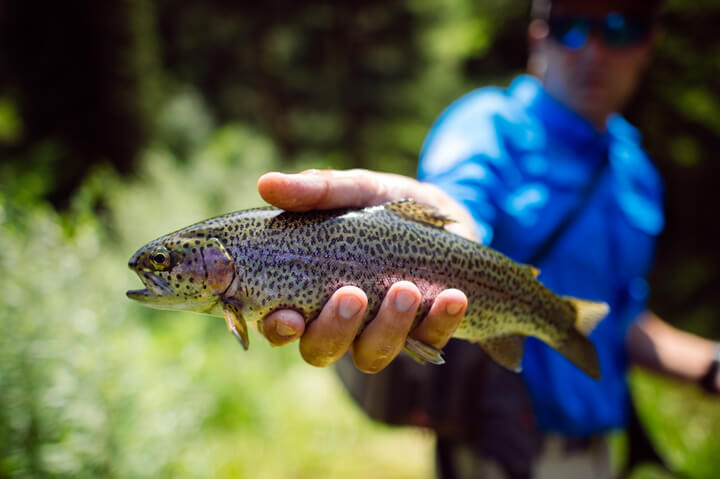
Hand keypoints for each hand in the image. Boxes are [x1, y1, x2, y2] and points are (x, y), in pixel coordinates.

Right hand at [256, 169, 474, 372]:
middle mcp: (340, 321)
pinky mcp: (424, 333)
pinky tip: (452, 297)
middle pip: (321, 350)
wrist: (446, 216)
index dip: (278, 328)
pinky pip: (428, 341)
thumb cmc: (386, 205)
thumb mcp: (358, 189)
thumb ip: (318, 191)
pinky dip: (440, 322)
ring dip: (388, 327)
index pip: (281, 323)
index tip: (289, 316)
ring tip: (406, 289)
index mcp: (309, 290)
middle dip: (334, 329)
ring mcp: (380, 331)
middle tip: (352, 295)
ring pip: (371, 355)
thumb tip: (266, 184)